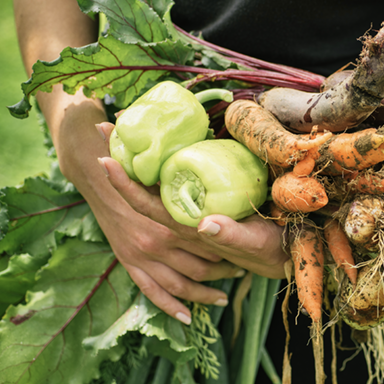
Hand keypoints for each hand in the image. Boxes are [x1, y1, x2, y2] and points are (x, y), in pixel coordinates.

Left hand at [96, 123, 289, 278]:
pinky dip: (158, 166)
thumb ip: (231, 235)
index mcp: (187, 227)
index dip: (124, 183)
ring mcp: (191, 211)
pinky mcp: (204, 205)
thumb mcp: (254, 242)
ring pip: (153, 185)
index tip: (104, 157)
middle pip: (142, 189)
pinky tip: (152, 148)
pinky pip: (172, 185)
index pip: (147, 204)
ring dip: (133, 160)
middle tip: (103, 127)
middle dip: (121, 159)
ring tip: (119, 131)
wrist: (281, 255)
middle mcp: (182, 219)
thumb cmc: (268, 248)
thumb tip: (205, 224)